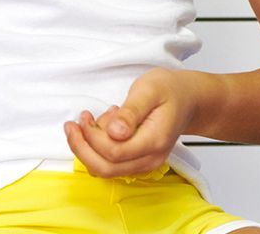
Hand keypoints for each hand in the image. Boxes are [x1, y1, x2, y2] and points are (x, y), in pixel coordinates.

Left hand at [63, 68, 200, 179]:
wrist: (186, 99)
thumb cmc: (168, 90)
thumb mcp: (148, 90)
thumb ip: (131, 112)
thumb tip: (114, 132)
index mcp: (153, 141)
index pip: (113, 152)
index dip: (91, 137)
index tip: (84, 115)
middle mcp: (149, 159)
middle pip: (105, 168)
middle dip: (81, 148)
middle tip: (72, 124)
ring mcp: (144, 163)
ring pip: (106, 169)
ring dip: (88, 147)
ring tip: (94, 118)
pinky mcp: (138, 160)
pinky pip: (111, 164)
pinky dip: (98, 148)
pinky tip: (104, 125)